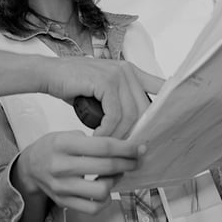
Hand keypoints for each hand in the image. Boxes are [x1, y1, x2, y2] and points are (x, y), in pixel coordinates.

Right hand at [13, 130, 144, 214]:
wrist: (30, 168)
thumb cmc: (51, 148)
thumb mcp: (66, 134)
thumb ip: (90, 140)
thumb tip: (121, 146)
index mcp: (63, 144)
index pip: (103, 146)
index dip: (126, 148)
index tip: (138, 148)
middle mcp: (61, 166)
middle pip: (106, 167)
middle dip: (127, 163)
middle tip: (135, 159)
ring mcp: (63, 187)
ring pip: (102, 190)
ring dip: (115, 181)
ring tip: (116, 173)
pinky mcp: (64, 201)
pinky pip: (93, 207)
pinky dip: (105, 199)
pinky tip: (105, 187)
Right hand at [47, 57, 163, 137]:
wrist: (49, 74)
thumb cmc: (73, 85)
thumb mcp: (102, 92)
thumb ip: (119, 102)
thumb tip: (134, 127)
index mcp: (130, 72)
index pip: (160, 86)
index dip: (169, 103)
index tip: (171, 123)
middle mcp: (127, 70)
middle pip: (145, 109)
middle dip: (136, 132)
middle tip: (126, 150)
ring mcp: (117, 74)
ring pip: (131, 115)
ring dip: (119, 136)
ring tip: (107, 147)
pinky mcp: (105, 82)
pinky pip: (115, 114)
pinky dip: (108, 131)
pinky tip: (98, 138)